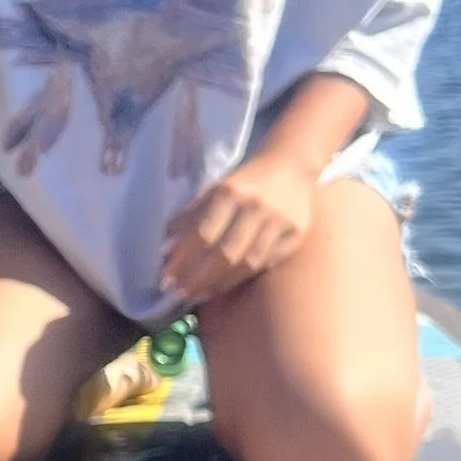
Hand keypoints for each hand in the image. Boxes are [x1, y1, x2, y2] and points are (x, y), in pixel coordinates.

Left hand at [160, 152, 316, 306]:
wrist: (290, 166)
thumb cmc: (243, 183)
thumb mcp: (213, 190)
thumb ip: (190, 217)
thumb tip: (166, 248)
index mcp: (230, 192)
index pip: (203, 233)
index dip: (183, 259)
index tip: (166, 278)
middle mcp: (255, 208)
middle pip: (225, 254)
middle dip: (198, 278)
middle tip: (179, 293)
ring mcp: (278, 223)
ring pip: (246, 264)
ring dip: (218, 284)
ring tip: (197, 294)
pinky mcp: (294, 236)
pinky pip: (264, 264)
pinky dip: (240, 278)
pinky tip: (222, 286)